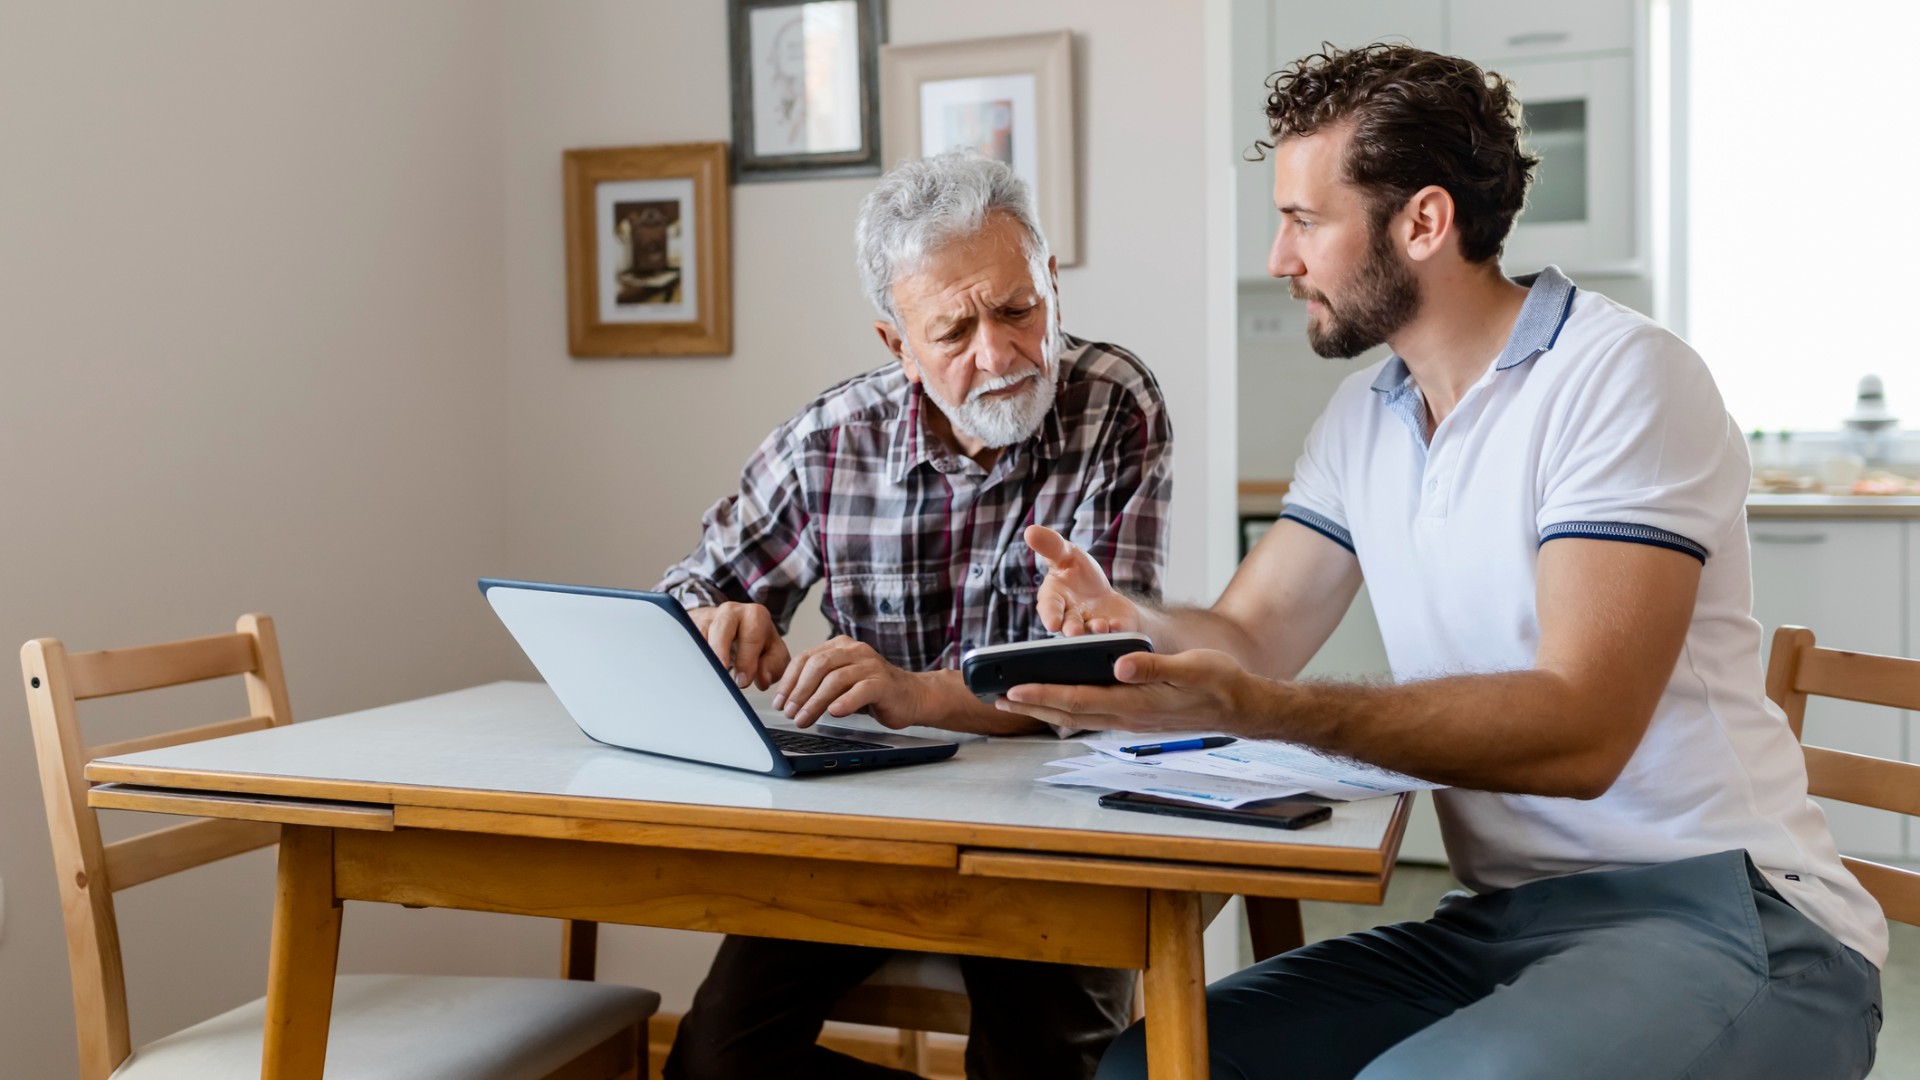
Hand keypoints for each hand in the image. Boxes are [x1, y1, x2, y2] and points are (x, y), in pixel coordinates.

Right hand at [687, 602, 789, 689]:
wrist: (737, 627)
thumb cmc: (756, 643)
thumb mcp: (774, 654)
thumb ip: (773, 667)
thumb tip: (762, 679)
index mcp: (755, 616)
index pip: (751, 636)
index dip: (747, 660)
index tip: (742, 681)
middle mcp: (730, 611)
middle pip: (721, 629)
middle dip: (720, 653)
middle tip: (721, 674)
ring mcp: (707, 616)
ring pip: (698, 632)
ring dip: (700, 654)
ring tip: (703, 673)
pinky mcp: (690, 624)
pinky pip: (684, 637)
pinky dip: (686, 653)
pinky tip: (690, 669)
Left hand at [773, 636, 928, 728]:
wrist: (911, 696)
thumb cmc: (872, 691)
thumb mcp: (841, 682)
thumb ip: (818, 683)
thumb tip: (787, 699)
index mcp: (840, 646)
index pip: (806, 658)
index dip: (789, 681)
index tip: (779, 702)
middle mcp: (854, 650)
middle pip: (818, 666)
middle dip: (799, 691)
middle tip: (789, 712)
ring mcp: (870, 665)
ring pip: (835, 679)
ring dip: (814, 702)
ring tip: (803, 720)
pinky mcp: (883, 682)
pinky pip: (860, 690)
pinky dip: (845, 702)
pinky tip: (834, 713)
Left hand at [996, 648, 1258, 732]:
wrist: (1241, 707)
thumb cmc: (1220, 682)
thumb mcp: (1193, 667)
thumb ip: (1155, 666)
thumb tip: (1120, 665)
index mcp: (1138, 703)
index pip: (1081, 699)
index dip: (1045, 694)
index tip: (1015, 689)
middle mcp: (1128, 716)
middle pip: (1070, 711)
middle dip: (1032, 704)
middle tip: (995, 697)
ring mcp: (1130, 720)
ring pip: (1077, 716)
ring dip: (1044, 708)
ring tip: (1012, 700)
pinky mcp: (1134, 716)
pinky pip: (1092, 714)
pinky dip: (1066, 708)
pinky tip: (1053, 702)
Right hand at [1025, 524, 1141, 634]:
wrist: (1106, 596)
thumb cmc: (1080, 575)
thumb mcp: (1067, 555)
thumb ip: (1051, 546)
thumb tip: (1030, 531)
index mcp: (1055, 599)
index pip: (1049, 608)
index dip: (1050, 615)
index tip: (1052, 623)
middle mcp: (1071, 617)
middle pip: (1069, 626)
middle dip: (1072, 629)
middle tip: (1074, 631)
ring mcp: (1092, 627)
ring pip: (1091, 633)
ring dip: (1095, 630)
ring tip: (1101, 626)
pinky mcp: (1113, 630)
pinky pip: (1115, 632)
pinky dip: (1116, 630)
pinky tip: (1117, 625)